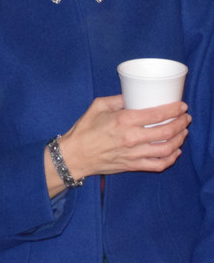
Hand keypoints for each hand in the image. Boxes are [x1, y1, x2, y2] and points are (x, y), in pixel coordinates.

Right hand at [58, 95, 190, 180]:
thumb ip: (117, 99)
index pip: (156, 115)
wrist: (75, 155)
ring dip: (179, 140)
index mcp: (123, 120)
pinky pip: (157, 165)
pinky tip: (175, 152)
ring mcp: (133, 154)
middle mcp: (131, 138)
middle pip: (165, 131)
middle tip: (185, 117)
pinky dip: (170, 159)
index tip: (182, 106)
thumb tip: (132, 96)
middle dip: (180, 123)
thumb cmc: (85, 129)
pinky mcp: (132, 166)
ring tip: (183, 132)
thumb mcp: (98, 105)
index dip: (173, 110)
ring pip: (166, 149)